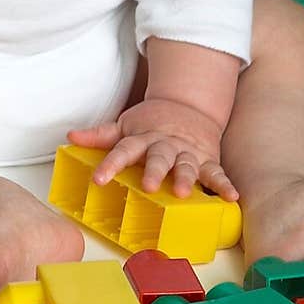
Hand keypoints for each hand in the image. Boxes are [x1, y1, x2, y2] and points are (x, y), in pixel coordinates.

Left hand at [68, 97, 238, 200]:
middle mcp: (165, 145)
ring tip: (183, 193)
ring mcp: (188, 153)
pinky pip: (217, 173)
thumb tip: (71, 137)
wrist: (189, 106)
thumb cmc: (152, 122)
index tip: (98, 179)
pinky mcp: (207, 160)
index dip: (110, 164)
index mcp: (143, 138)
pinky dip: (225, 184)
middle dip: (154, 171)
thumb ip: (100, 135)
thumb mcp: (125, 125)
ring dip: (186, 178)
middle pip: (158, 157)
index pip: (123, 150)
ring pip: (186, 165)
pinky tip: (231, 197)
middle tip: (148, 185)